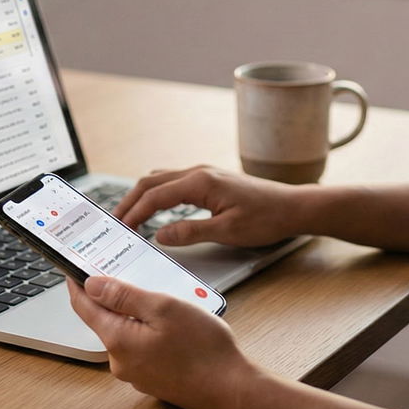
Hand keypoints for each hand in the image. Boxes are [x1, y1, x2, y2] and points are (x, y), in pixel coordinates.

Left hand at [67, 275, 264, 408]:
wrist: (231, 390)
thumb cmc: (204, 350)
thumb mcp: (164, 308)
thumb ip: (125, 295)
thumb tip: (92, 284)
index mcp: (118, 340)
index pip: (84, 307)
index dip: (77, 284)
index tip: (74, 267)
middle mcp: (120, 361)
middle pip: (106, 319)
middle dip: (115, 296)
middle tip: (131, 274)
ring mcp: (136, 372)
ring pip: (126, 332)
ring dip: (137, 314)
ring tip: (165, 299)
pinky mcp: (151, 377)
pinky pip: (141, 346)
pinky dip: (149, 330)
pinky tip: (173, 325)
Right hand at [114, 165, 308, 247]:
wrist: (292, 206)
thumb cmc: (266, 218)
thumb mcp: (227, 232)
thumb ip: (190, 232)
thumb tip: (160, 235)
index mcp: (200, 182)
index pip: (155, 196)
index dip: (134, 213)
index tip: (120, 228)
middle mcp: (199, 172)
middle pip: (151, 181)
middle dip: (130, 201)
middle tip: (115, 222)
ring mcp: (204, 173)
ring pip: (161, 179)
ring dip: (142, 195)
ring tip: (129, 216)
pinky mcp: (210, 179)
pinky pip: (174, 182)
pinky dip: (157, 193)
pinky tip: (155, 208)